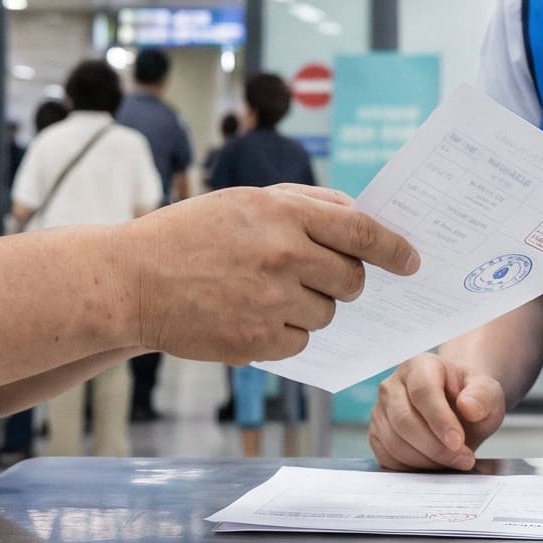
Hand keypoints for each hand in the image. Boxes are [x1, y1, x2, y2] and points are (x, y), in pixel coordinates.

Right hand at [121, 185, 418, 363]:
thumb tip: (357, 215)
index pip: (363, 232)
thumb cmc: (188, 234)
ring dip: (309, 306)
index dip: (395, 249)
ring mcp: (271, 301)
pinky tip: (250, 316)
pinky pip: (301, 341)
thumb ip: (305, 204)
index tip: (412, 260)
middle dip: (345, 281)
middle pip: (352, 279)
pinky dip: (285, 333)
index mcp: (283, 213)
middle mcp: (284, 255)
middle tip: (317, 277)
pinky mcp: (257, 341)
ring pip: (327, 314)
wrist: (130, 281)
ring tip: (265, 293)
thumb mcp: (245, 201)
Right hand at [370, 353, 506, 471]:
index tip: (458, 442)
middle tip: (463, 459)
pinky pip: (387, 457)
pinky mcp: (376, 434)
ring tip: (453, 461)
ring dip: (426, 460)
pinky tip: (434, 464)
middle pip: (404, 421)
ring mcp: (380, 410)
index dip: (439, 420)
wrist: (456, 408)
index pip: (422, 392)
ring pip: (394, 442)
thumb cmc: (469, 398)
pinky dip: (412, 468)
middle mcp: (392, 385)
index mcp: (420, 366)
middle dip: (436, 447)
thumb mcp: (488, 392)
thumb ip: (483, 396)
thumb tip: (468, 407)